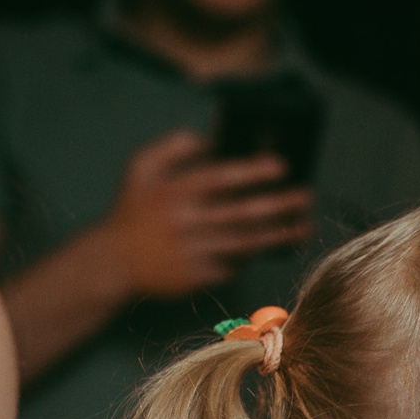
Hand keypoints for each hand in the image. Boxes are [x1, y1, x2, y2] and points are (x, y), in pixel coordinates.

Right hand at [100, 128, 315, 300]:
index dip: (253, 171)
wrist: (113, 261)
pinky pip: (234, 265)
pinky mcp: (197, 278)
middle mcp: (185, 222)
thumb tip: (212, 140)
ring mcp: (192, 252)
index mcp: (173, 191)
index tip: (282, 166)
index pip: (221, 178)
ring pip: (245, 243)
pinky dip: (251, 255)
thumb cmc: (133, 210)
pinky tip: (270, 245)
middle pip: (242, 213)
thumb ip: (173, 145)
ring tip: (303, 225)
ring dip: (278, 235)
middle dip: (279, 205)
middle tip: (306, 196)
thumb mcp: (140, 166)